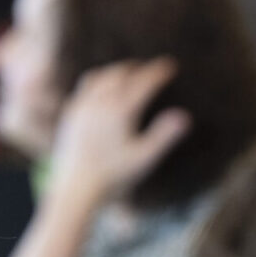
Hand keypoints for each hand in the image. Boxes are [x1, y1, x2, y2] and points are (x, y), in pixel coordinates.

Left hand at [46, 57, 192, 205]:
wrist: (75, 189)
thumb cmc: (113, 178)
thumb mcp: (144, 159)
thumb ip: (164, 136)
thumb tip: (185, 117)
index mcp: (121, 110)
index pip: (144, 81)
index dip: (159, 72)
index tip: (170, 67)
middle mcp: (99, 103)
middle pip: (121, 73)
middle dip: (138, 68)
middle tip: (150, 69)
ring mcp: (82, 107)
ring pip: (100, 76)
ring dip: (116, 71)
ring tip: (127, 73)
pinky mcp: (70, 115)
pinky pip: (84, 88)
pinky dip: (97, 81)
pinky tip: (102, 88)